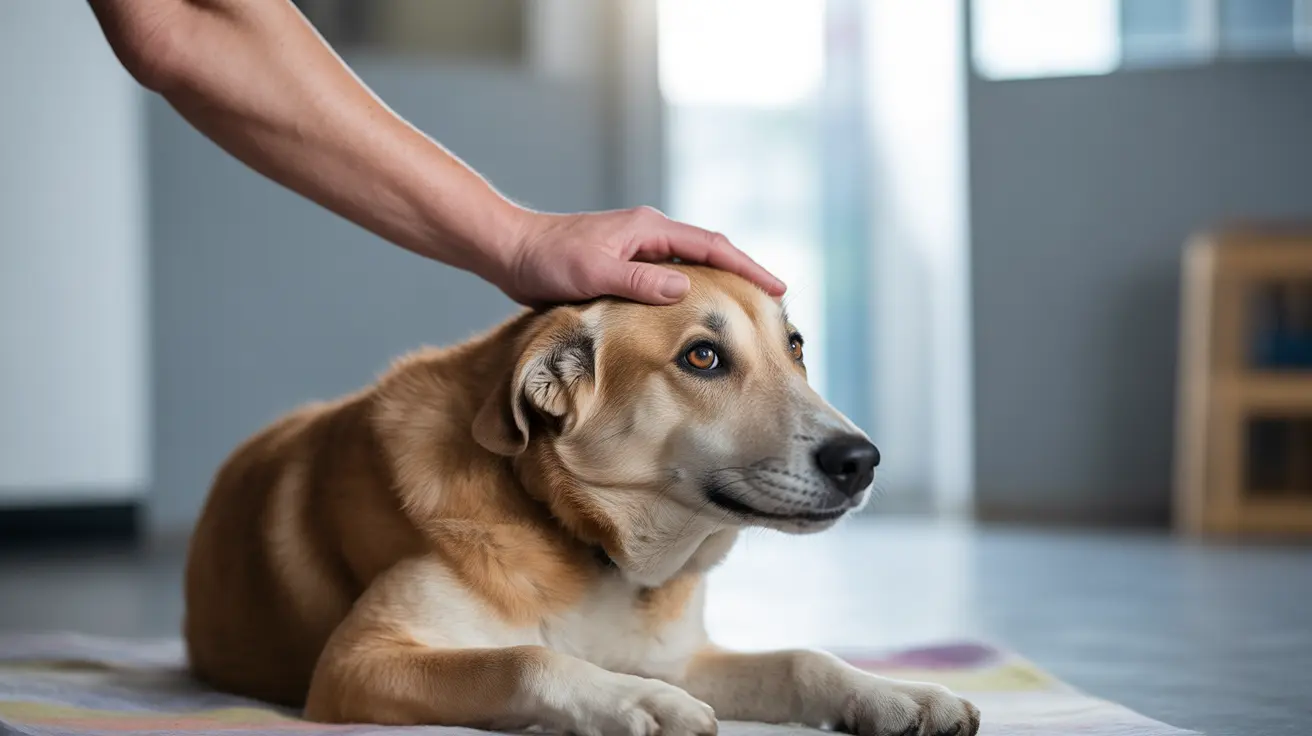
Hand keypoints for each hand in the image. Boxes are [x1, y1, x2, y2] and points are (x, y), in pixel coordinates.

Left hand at [492, 206, 785, 306]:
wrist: (511, 252)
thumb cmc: (548, 260)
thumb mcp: (594, 272)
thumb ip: (639, 281)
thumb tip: (686, 287)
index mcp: (650, 229)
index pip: (713, 247)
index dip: (748, 267)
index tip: (778, 287)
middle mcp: (649, 235)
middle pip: (710, 254)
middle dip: (743, 274)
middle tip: (774, 302)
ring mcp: (638, 250)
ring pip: (691, 267)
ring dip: (719, 285)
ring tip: (745, 310)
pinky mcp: (624, 266)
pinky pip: (670, 278)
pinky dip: (691, 293)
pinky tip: (696, 314)